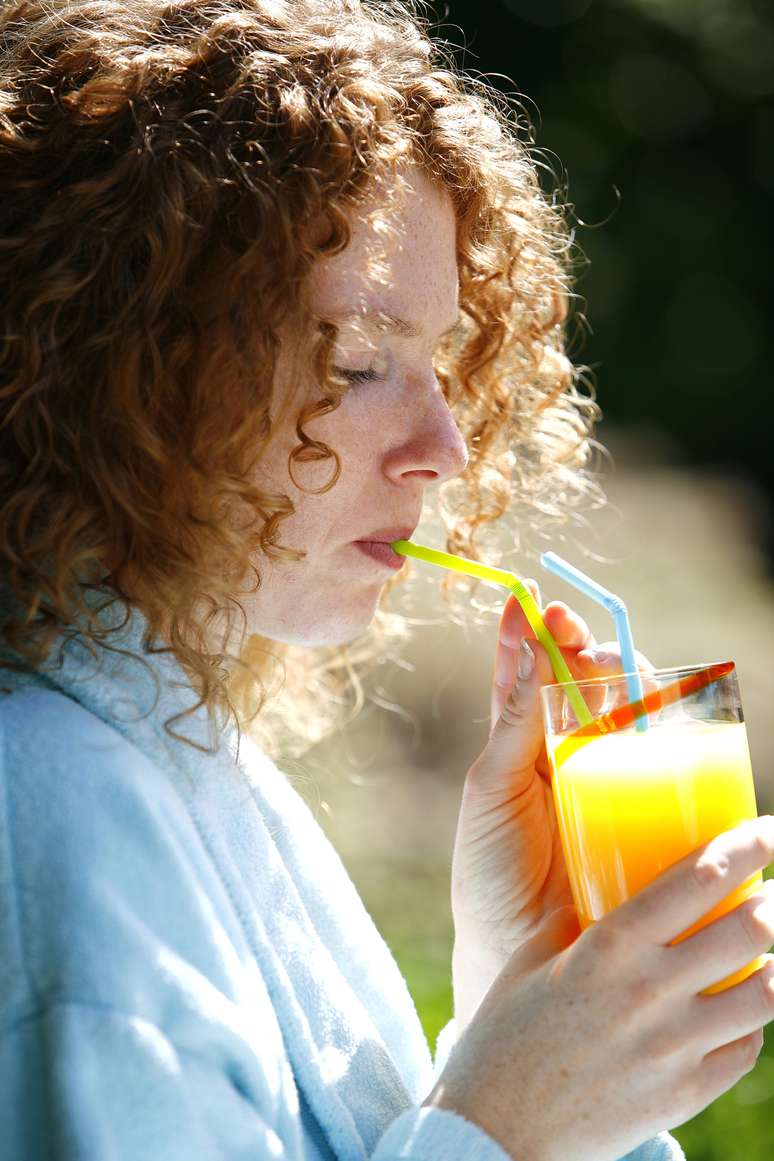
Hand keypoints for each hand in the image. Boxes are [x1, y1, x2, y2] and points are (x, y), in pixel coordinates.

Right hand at [427, 817, 773, 1160]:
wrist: (498, 1131)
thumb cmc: (505, 1035)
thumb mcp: (528, 959)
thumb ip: (569, 920)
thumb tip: (591, 892)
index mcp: (610, 945)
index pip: (697, 879)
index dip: (746, 848)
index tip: (767, 830)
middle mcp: (651, 990)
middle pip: (750, 931)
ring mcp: (675, 1047)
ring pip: (766, 993)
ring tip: (767, 944)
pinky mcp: (686, 1094)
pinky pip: (746, 1050)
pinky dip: (752, 1023)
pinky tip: (741, 1007)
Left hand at [451, 583, 651, 1028]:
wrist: (518, 955)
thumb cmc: (490, 873)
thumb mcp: (490, 789)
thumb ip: (510, 720)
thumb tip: (524, 638)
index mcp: (526, 743)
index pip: (537, 672)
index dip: (541, 633)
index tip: (539, 605)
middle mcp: (573, 755)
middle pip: (595, 684)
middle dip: (593, 648)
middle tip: (582, 639)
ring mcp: (614, 783)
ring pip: (634, 715)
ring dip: (634, 680)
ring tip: (622, 672)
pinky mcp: (650, 814)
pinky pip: (670, 767)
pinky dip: (679, 735)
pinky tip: (675, 716)